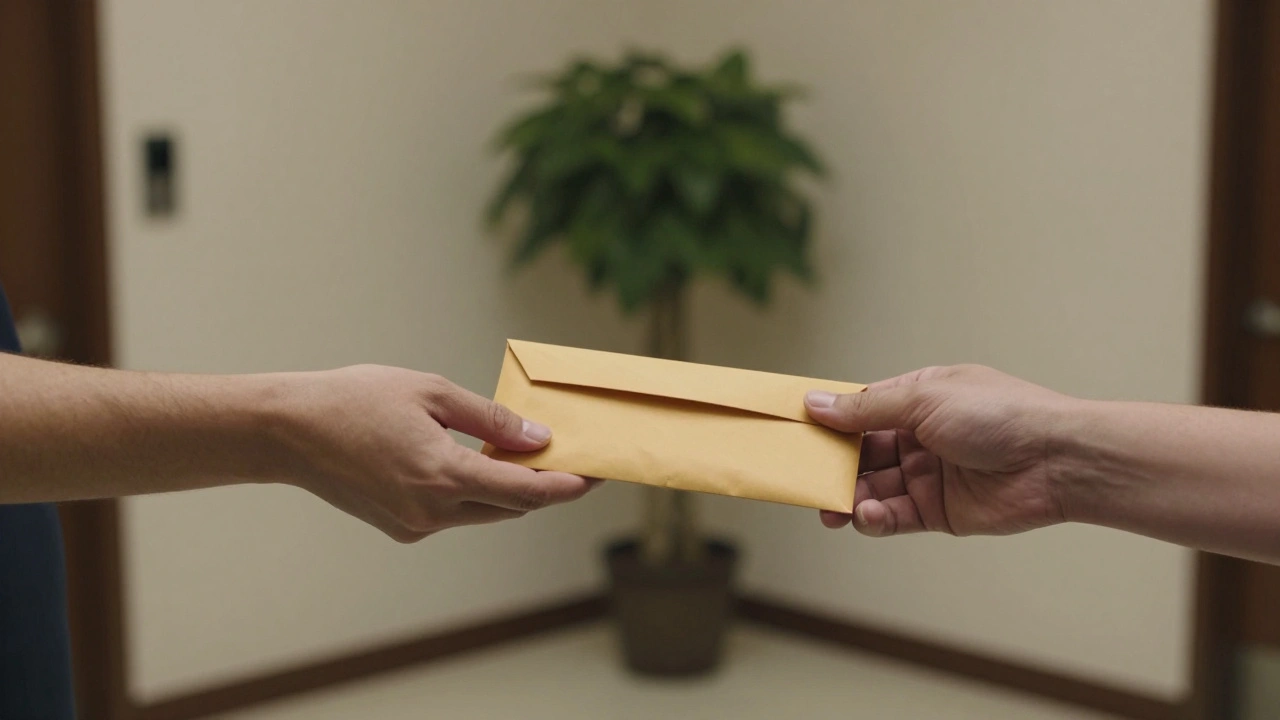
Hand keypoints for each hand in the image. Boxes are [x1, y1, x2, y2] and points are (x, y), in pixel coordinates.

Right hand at [272, 365, 594, 541]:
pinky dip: (476, 492)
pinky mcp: (401, 528)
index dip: (567, 486)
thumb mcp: (430, 391)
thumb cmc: (354, 400)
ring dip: (511, 489)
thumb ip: (488, 418)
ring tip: (534, 457)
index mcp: (443, 475)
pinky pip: (455, 513)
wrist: (287, 432)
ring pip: (484, 512)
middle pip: (511, 508)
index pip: (525, 492)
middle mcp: (432, 511)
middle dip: (547, 487)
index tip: (596, 475)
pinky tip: (482, 462)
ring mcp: (415, 526)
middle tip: (577, 463)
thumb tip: (536, 436)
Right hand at [805, 365, 1076, 536]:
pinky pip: (893, 516)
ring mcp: (927, 474)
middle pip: (860, 452)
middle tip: (802, 478)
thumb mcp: (924, 399)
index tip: (794, 431)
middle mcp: (919, 435)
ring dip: (847, 497)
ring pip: (871, 487)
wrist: (1057, 461)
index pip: (860, 409)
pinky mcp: (937, 511)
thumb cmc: (1000, 414)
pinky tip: (865, 515)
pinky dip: (874, 518)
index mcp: (917, 397)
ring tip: (831, 508)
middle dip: (831, 466)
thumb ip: (866, 409)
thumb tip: (817, 404)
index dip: (828, 421)